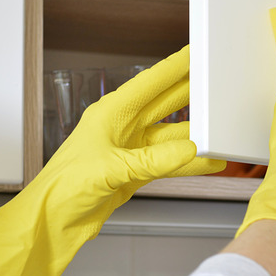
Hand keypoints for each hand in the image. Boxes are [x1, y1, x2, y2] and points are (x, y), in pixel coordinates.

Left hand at [0, 46, 224, 275]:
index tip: (195, 53)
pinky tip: (209, 162)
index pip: (149, 84)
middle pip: (165, 104)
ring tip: (222, 132)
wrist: (53, 222)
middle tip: (216, 80)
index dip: (173, 67)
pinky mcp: (137, 170)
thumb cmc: (64, 188)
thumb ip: (152, 161)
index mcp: (110, 114)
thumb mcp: (110, 169)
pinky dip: (190, 163)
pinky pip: (170, 162)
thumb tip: (189, 150)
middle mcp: (123, 126)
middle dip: (192, 92)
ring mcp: (132, 149)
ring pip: (172, 136)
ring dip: (196, 137)